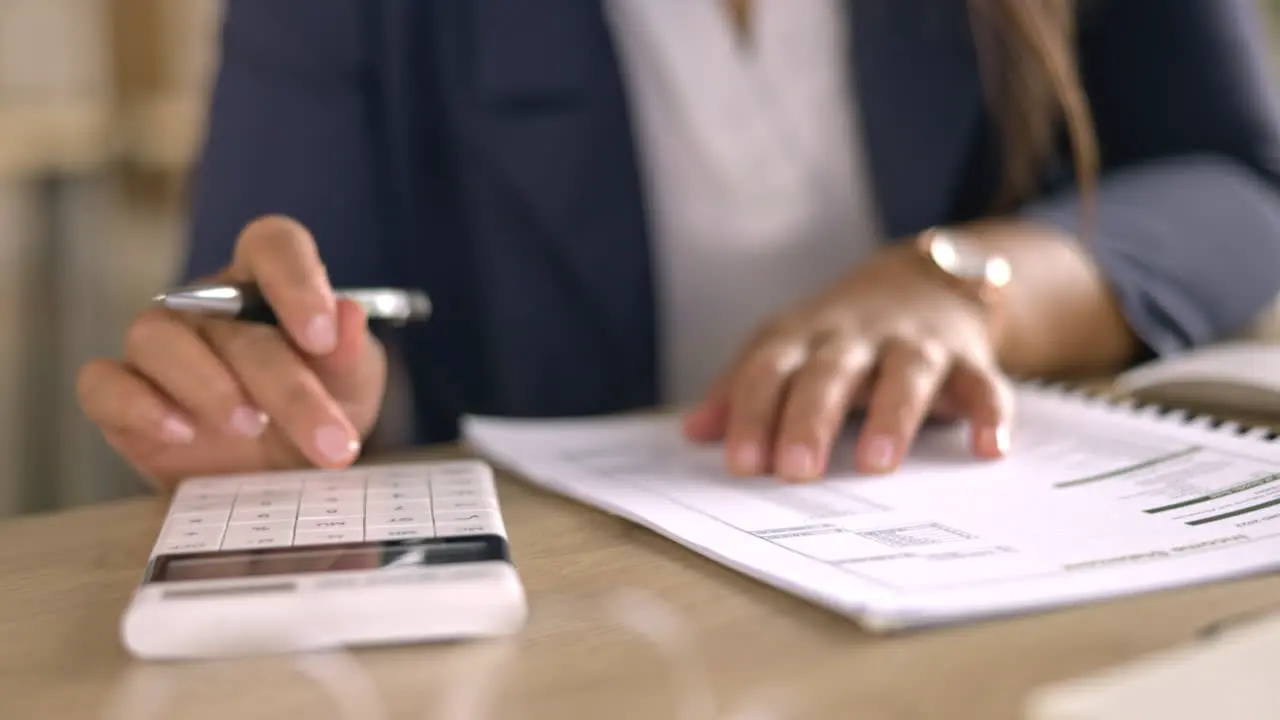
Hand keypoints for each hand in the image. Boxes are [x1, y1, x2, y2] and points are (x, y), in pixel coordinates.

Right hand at [77, 216, 386, 490]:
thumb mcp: (352, 388)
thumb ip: (351, 355)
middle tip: (329, 441)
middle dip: (287, 389)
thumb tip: (348, 315)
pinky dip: (138, 406)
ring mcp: (160, 347)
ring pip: (157, 339)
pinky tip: (183, 434)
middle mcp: (206, 304)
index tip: (321, 337)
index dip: (296, 280)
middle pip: (231, 323)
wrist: (282, 475)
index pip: (272, 244)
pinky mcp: (120, 396)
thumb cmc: (319, 410)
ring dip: (208, 386)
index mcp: (266, 284)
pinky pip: (104, 384)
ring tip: (251, 428)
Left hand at [682, 240, 1014, 481]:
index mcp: (804, 337)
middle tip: (794, 469)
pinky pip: (982, 385)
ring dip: (891, 416)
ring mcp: (913, 344)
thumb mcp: (786, 348)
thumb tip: (692, 433)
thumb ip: (741, 390)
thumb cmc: (840, 335)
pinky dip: (990, 414)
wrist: (924, 278)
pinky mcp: (967, 360)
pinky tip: (988, 449)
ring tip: (876, 464)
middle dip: (809, 418)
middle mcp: (857, 337)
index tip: (740, 462)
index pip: (769, 370)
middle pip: (829, 372)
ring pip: (904, 374)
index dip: (751, 413)